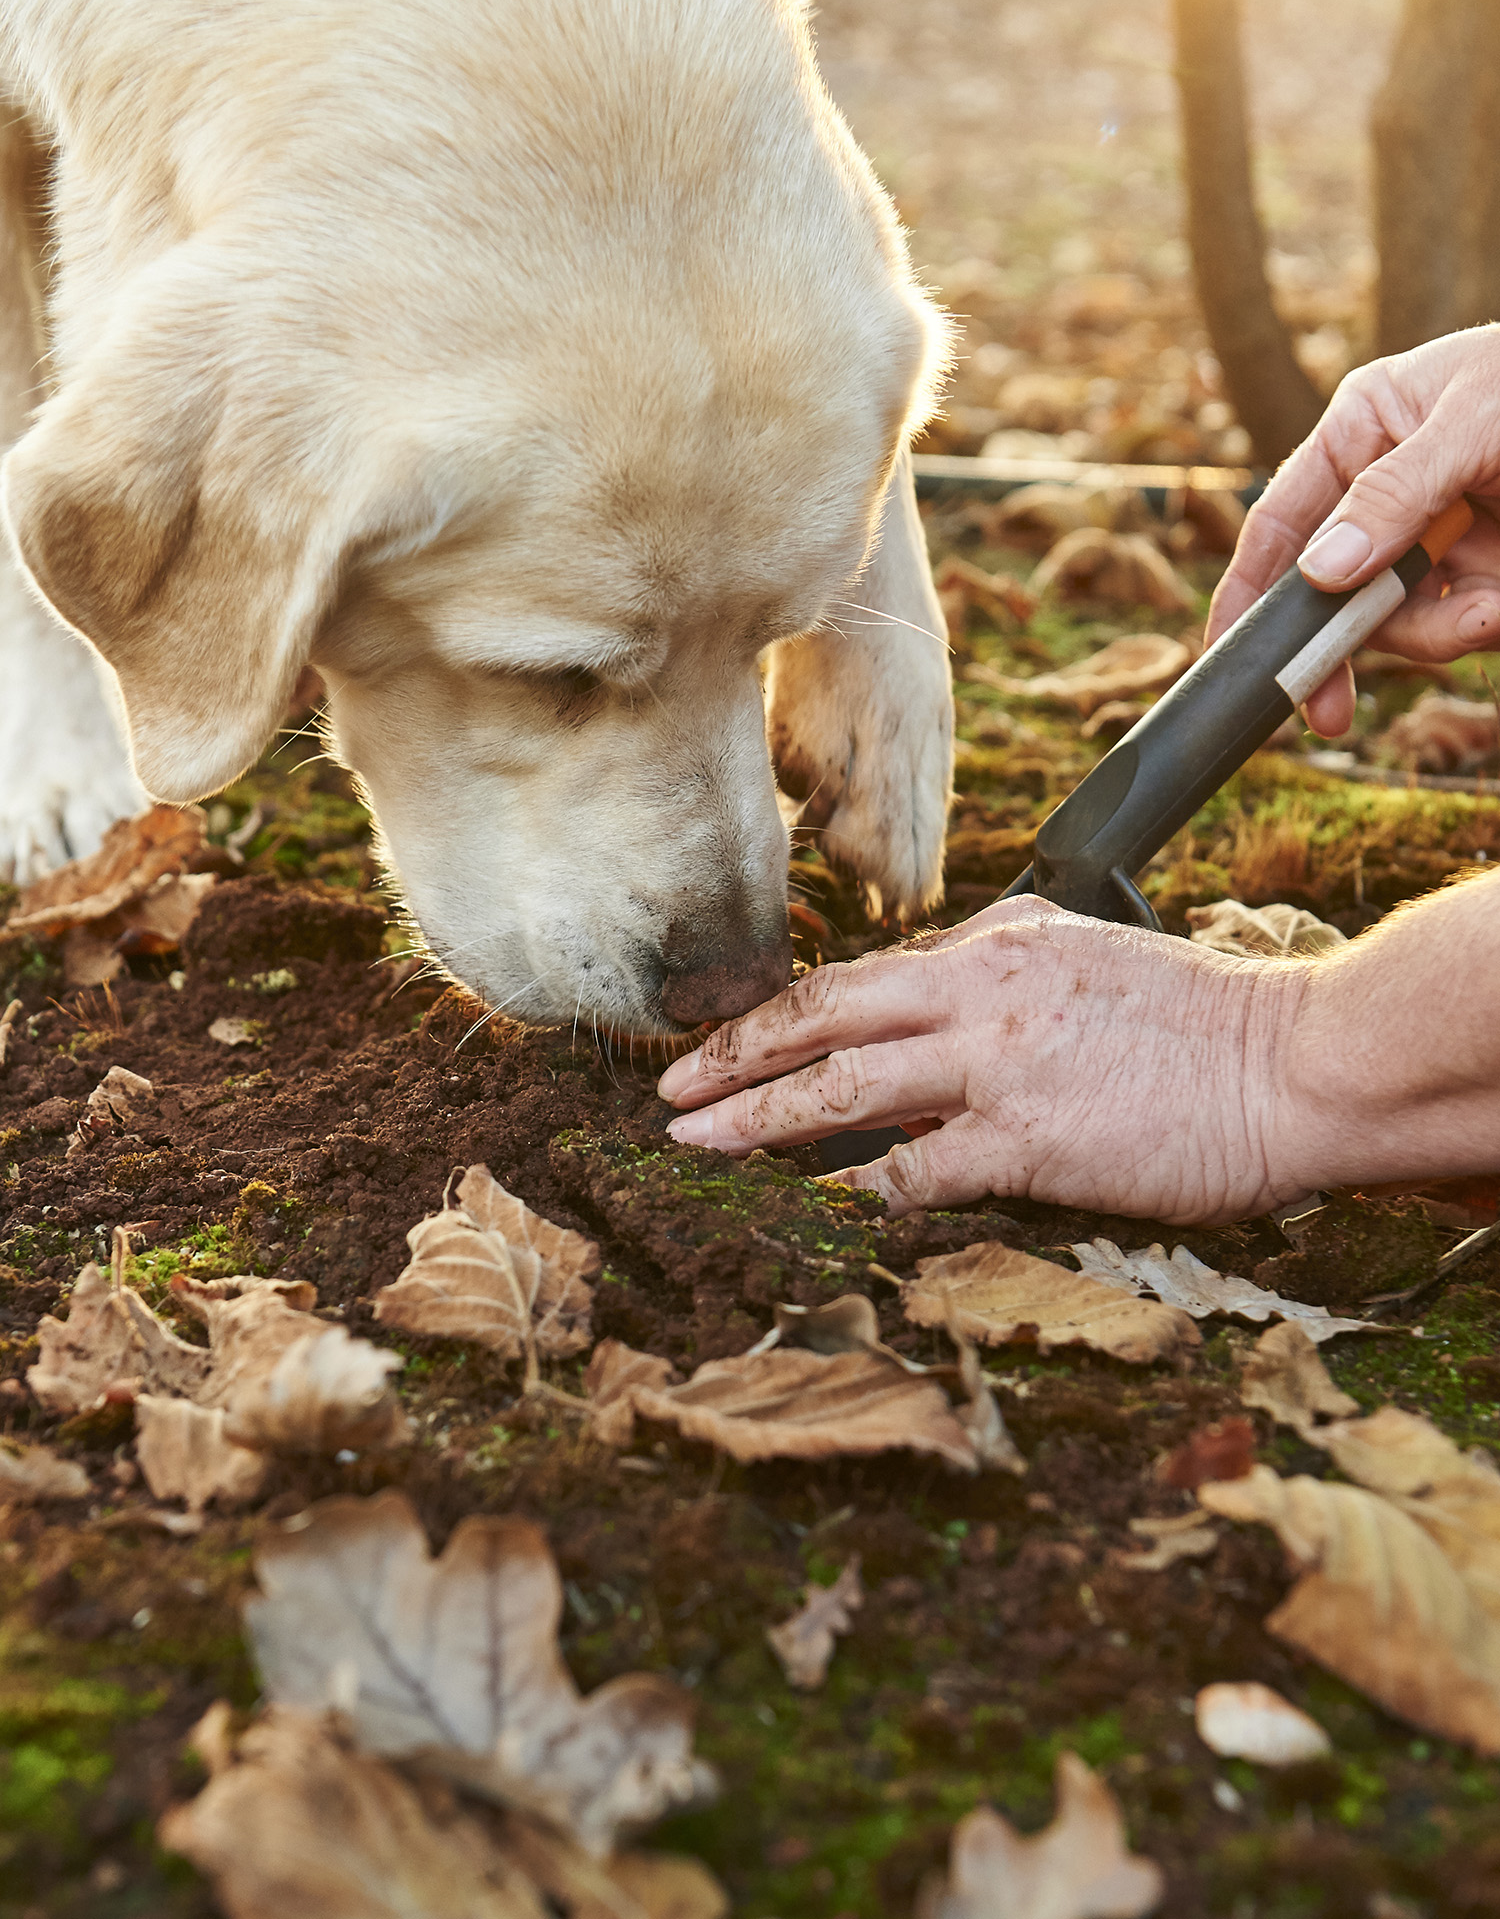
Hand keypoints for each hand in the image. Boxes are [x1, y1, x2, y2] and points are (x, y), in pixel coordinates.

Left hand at [657, 897, 1306, 1221]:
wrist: (1294, 1065)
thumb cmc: (1201, 1024)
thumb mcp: (1087, 958)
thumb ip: (997, 970)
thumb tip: (924, 998)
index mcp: (995, 946)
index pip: (857, 978)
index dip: (778, 1015)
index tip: (726, 1045)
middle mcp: (980, 992)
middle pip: (819, 1016)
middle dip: (731, 1056)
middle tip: (667, 1092)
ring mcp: (996, 1065)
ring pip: (837, 1088)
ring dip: (752, 1120)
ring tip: (693, 1146)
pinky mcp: (1024, 1140)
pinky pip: (909, 1170)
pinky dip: (851, 1191)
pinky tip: (811, 1209)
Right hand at [1207, 328, 1499, 735]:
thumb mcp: (1472, 419)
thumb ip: (1395, 492)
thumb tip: (1321, 571)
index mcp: (1361, 433)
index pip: (1281, 522)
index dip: (1248, 593)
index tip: (1229, 656)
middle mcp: (1385, 493)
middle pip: (1331, 593)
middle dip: (1342, 646)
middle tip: (1329, 714)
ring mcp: (1435, 539)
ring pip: (1396, 623)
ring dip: (1438, 635)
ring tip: (1496, 609)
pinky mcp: (1483, 573)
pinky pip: (1456, 625)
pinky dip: (1479, 624)